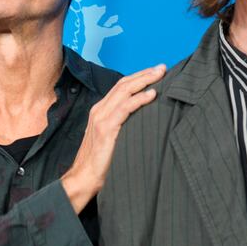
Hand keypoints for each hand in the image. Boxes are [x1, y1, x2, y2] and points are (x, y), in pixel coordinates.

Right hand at [60, 63, 166, 212]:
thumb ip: (122, 124)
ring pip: (124, 91)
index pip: (121, 86)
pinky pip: (125, 109)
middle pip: (124, 84)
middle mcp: (99, 110)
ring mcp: (101, 118)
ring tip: (160, 75)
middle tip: (163, 68)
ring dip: (144, 81)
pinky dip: (139, 100)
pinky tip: (152, 95)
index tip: (155, 72)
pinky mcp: (106, 129)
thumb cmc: (100, 162)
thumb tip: (143, 118)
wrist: (84, 178)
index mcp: (100, 110)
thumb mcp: (112, 137)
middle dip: (145, 74)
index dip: (139, 77)